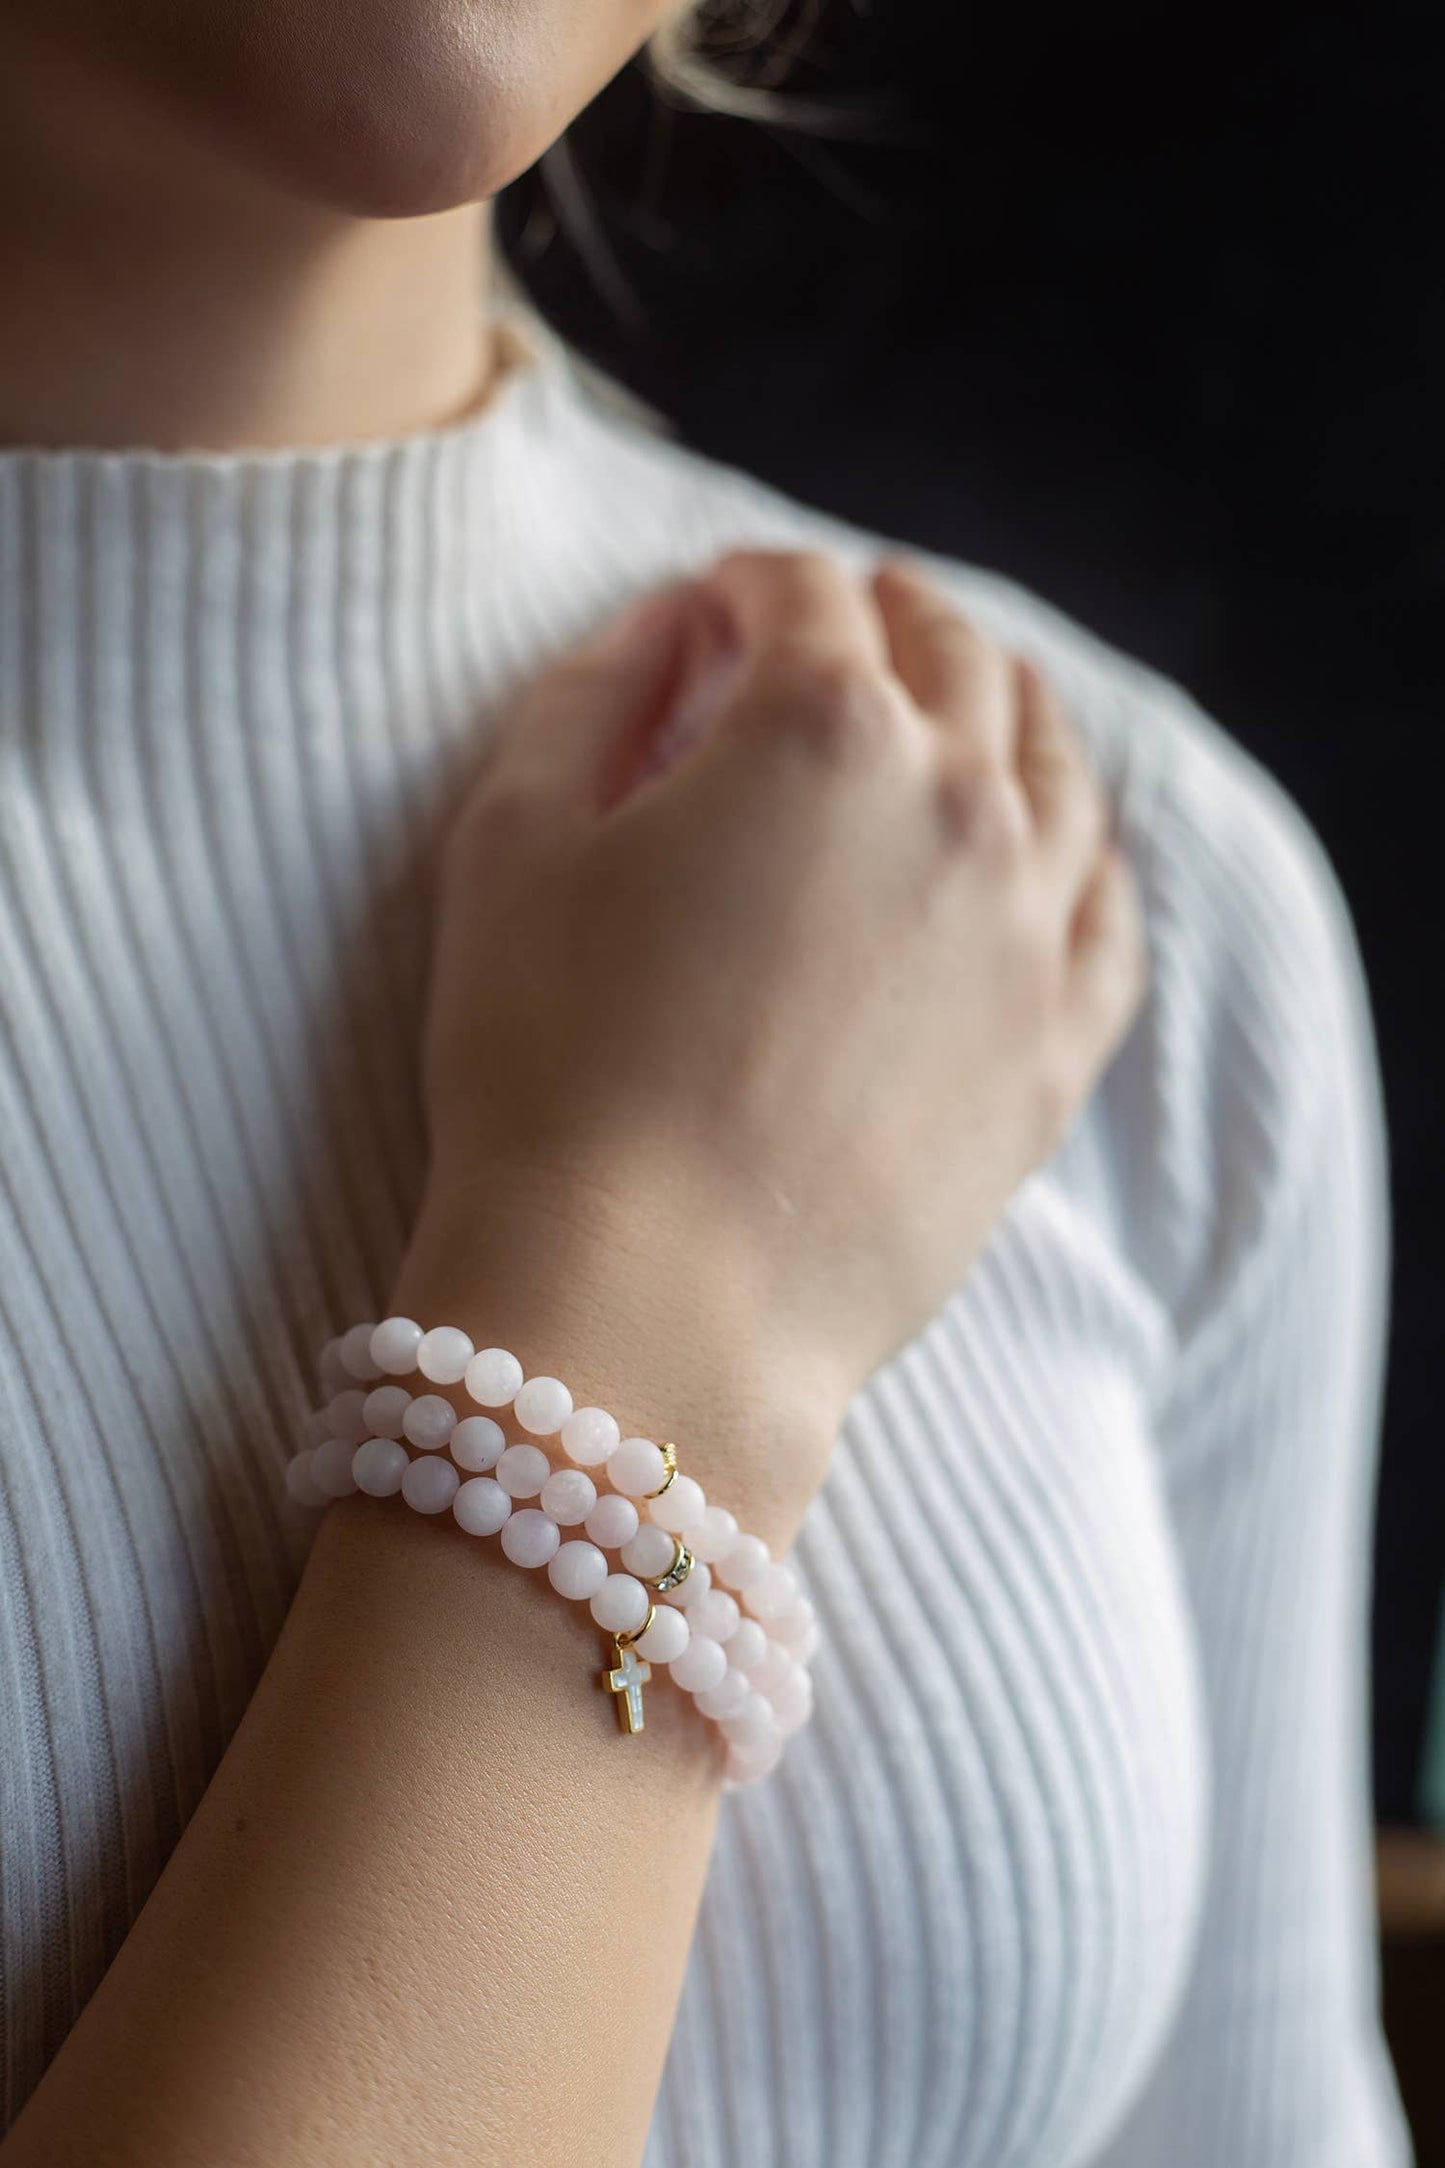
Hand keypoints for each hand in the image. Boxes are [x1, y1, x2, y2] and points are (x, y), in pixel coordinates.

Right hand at [404, 551, 1143, 1532]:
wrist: (647, 1302)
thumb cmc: (550, 1066)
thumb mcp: (513, 841)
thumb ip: (593, 691)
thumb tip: (672, 625)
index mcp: (823, 727)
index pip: (800, 596)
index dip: (746, 581)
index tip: (715, 600)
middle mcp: (959, 804)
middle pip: (949, 656)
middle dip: (888, 613)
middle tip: (849, 611)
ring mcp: (1028, 932)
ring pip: (1053, 768)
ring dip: (1004, 702)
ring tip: (970, 691)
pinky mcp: (1055, 1054)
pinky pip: (1106, 918)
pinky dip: (1082, 855)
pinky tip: (1057, 847)